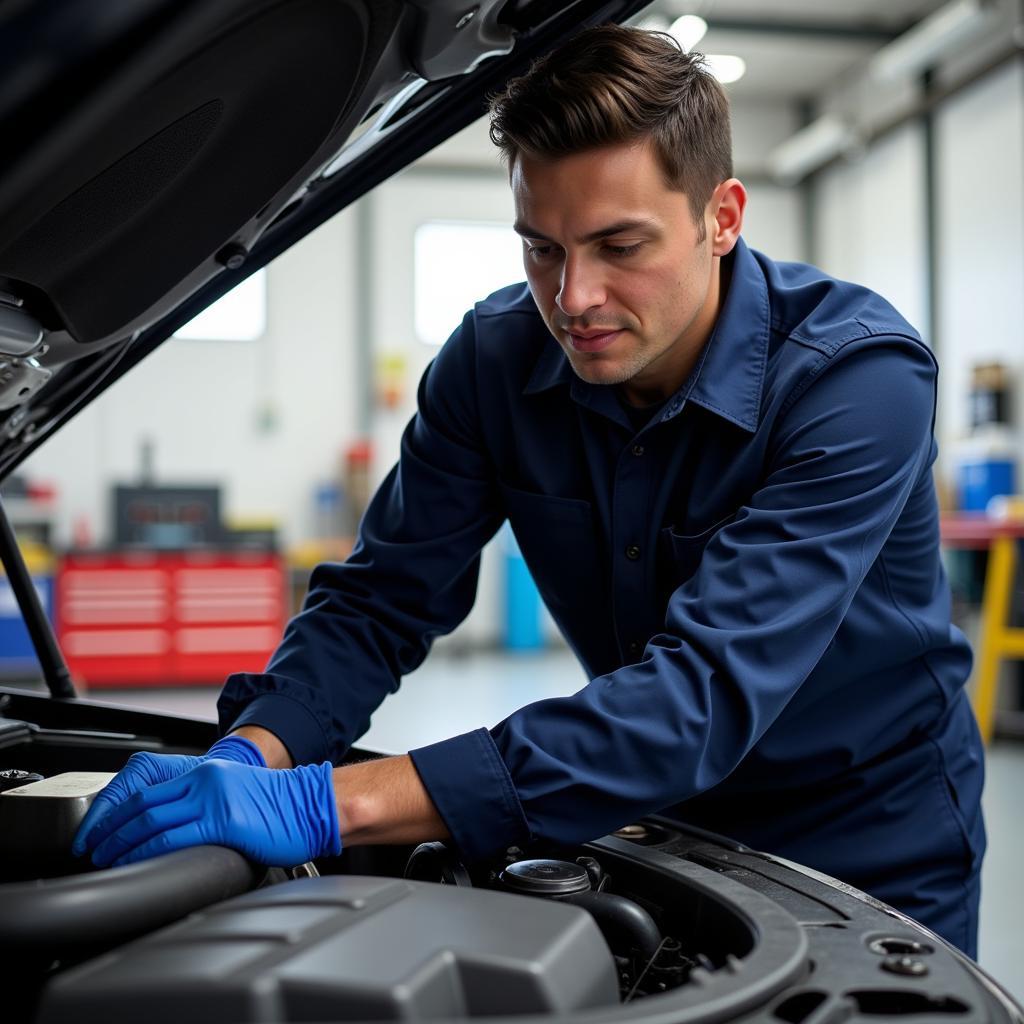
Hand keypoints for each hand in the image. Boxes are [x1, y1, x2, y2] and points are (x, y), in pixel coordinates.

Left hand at [81, 759, 341, 867]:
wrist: (313, 805)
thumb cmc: (283, 808)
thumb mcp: (237, 796)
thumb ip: (206, 806)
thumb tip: (176, 833)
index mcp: (207, 773)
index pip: (147, 790)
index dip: (116, 812)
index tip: (99, 832)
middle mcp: (205, 780)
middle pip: (142, 803)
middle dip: (109, 828)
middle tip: (92, 847)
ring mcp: (213, 798)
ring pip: (151, 818)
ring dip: (120, 841)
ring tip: (105, 858)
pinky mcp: (223, 820)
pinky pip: (173, 836)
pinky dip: (145, 850)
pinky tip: (134, 861)